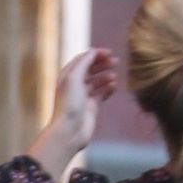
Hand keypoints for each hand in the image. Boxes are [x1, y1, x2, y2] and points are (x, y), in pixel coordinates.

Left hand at [37, 48, 117, 164]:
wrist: (69, 131)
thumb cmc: (69, 104)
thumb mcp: (74, 78)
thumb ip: (84, 62)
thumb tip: (93, 51)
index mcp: (67, 76)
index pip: (82, 60)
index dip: (95, 54)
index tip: (108, 53)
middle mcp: (74, 85)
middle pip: (91, 69)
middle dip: (102, 64)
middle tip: (114, 61)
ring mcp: (83, 96)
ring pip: (98, 81)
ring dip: (106, 76)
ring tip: (113, 77)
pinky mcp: (92, 106)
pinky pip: (102, 93)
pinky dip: (108, 88)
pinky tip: (113, 86)